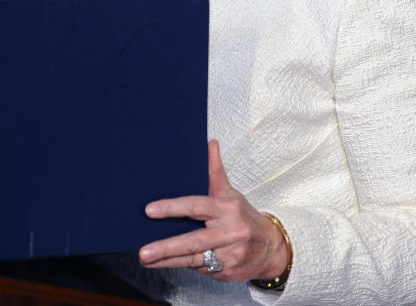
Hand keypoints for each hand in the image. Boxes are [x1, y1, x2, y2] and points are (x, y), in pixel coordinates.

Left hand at [138, 140, 288, 282]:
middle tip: (143, 252)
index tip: (150, 210)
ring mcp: (228, 255)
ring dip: (167, 261)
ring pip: (193, 260)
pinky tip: (170, 263)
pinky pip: (201, 270)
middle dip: (166, 247)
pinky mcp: (226, 273)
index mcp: (226, 209)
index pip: (196, 206)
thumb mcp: (231, 193)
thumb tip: (211, 143)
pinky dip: (186, 265)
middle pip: (193, 241)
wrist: (272, 249)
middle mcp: (229, 233)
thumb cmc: (244, 217)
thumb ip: (216, 171)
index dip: (172, 208)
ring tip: (146, 260)